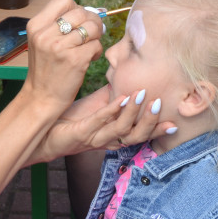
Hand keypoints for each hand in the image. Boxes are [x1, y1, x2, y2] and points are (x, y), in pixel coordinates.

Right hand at [21, 0, 103, 114]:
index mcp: (36, 26)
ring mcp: (60, 47)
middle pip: (81, 12)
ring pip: (91, 27)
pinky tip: (89, 58)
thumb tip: (91, 12)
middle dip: (91, 21)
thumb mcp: (42, 42)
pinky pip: (97, 45)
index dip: (76, 8)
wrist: (41, 98)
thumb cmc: (45, 69)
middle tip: (90, 34)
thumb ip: (59, 25)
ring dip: (96, 36)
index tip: (77, 21)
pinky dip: (97, 51)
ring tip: (90, 46)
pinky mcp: (75, 60)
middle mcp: (45, 34)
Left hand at [35, 86, 178, 161]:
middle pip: (136, 137)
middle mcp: (106, 140)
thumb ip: (115, 95)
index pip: (140, 135)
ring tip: (142, 96)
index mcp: (112, 135)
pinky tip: (119, 100)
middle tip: (159, 103)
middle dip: (150, 122)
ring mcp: (93, 138)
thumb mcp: (97, 105)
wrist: (42, 129)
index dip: (157, 130)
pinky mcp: (79, 135)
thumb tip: (131, 78)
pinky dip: (111, 112)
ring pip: (121, 132)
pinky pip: (99, 124)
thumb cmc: (69, 118)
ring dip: (133, 114)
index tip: (175, 122)